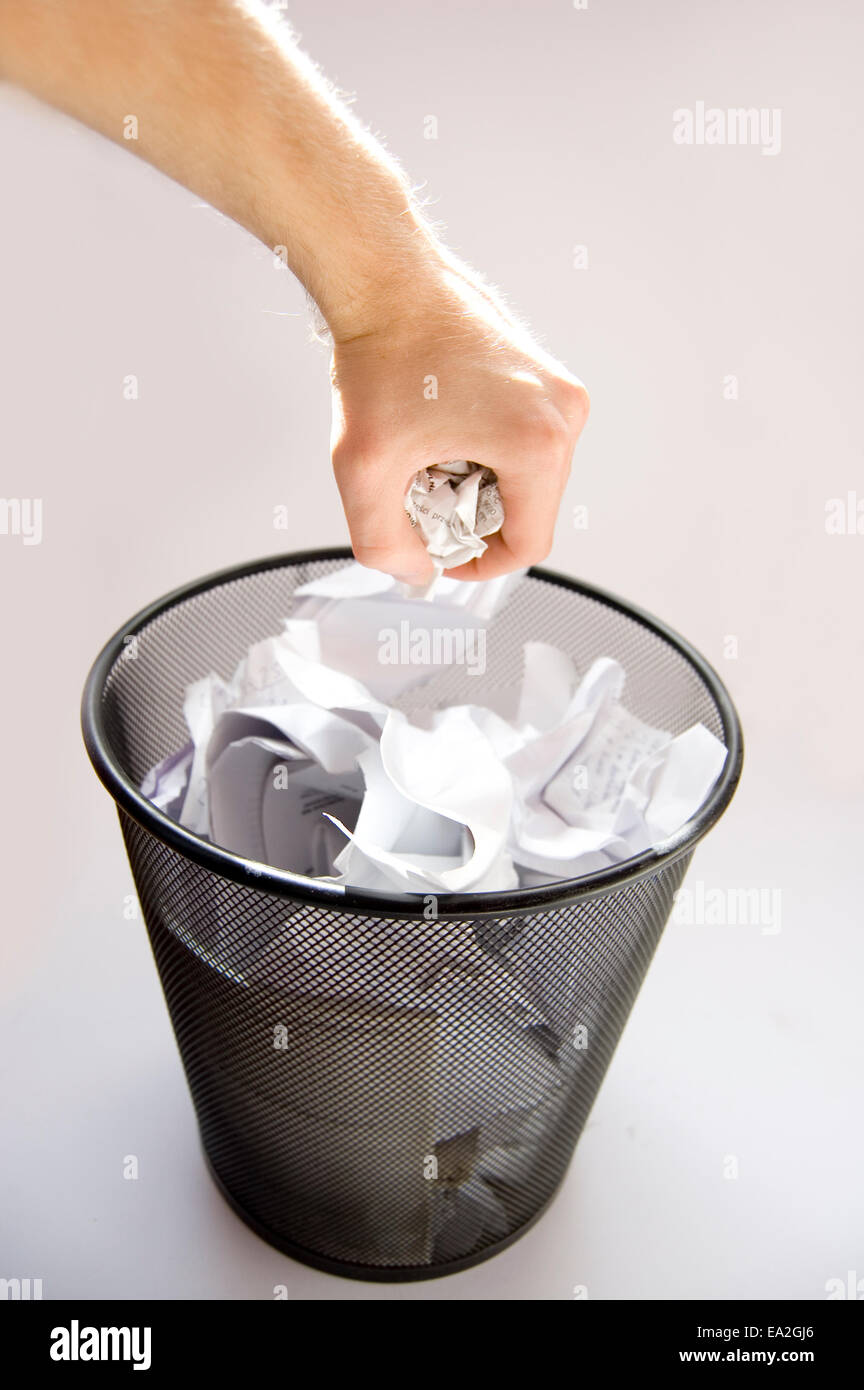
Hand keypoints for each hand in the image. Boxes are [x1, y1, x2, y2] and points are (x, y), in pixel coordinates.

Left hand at [329, 254, 589, 583]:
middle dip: (475, 518)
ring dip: (480, 484)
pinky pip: (526, 444)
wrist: (386, 281)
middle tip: (423, 493)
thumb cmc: (382, 357)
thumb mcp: (363, 471)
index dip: (480, 564)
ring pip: (529, 480)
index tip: (440, 551)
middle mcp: (563, 416)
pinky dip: (487, 453)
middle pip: (530, 512)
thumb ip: (384, 544)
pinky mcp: (547, 378)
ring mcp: (560, 393)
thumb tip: (417, 569)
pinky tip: (445, 431)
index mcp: (537, 444)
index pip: (529, 545)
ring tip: (431, 456)